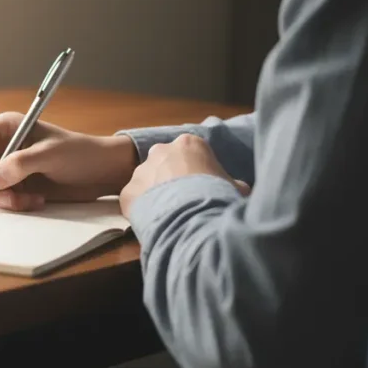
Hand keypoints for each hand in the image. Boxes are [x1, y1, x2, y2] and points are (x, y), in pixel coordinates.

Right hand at [0, 111, 138, 210]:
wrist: (100, 173)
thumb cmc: (80, 153)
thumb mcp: (51, 155)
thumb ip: (20, 164)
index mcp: (5, 127)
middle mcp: (1, 145)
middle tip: (10, 197)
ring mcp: (5, 166)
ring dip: (3, 198)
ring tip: (29, 200)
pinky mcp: (14, 184)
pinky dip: (13, 204)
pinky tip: (35, 201)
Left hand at [119, 134, 250, 217]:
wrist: (191, 216)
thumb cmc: (217, 196)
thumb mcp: (235, 187)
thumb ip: (232, 183)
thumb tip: (240, 189)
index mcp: (189, 144)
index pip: (191, 153)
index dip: (197, 172)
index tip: (201, 188)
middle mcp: (160, 151)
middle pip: (165, 163)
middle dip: (171, 179)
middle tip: (183, 200)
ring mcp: (141, 170)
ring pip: (147, 181)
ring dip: (155, 194)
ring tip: (169, 215)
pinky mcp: (127, 191)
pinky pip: (135, 200)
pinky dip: (142, 210)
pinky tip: (154, 223)